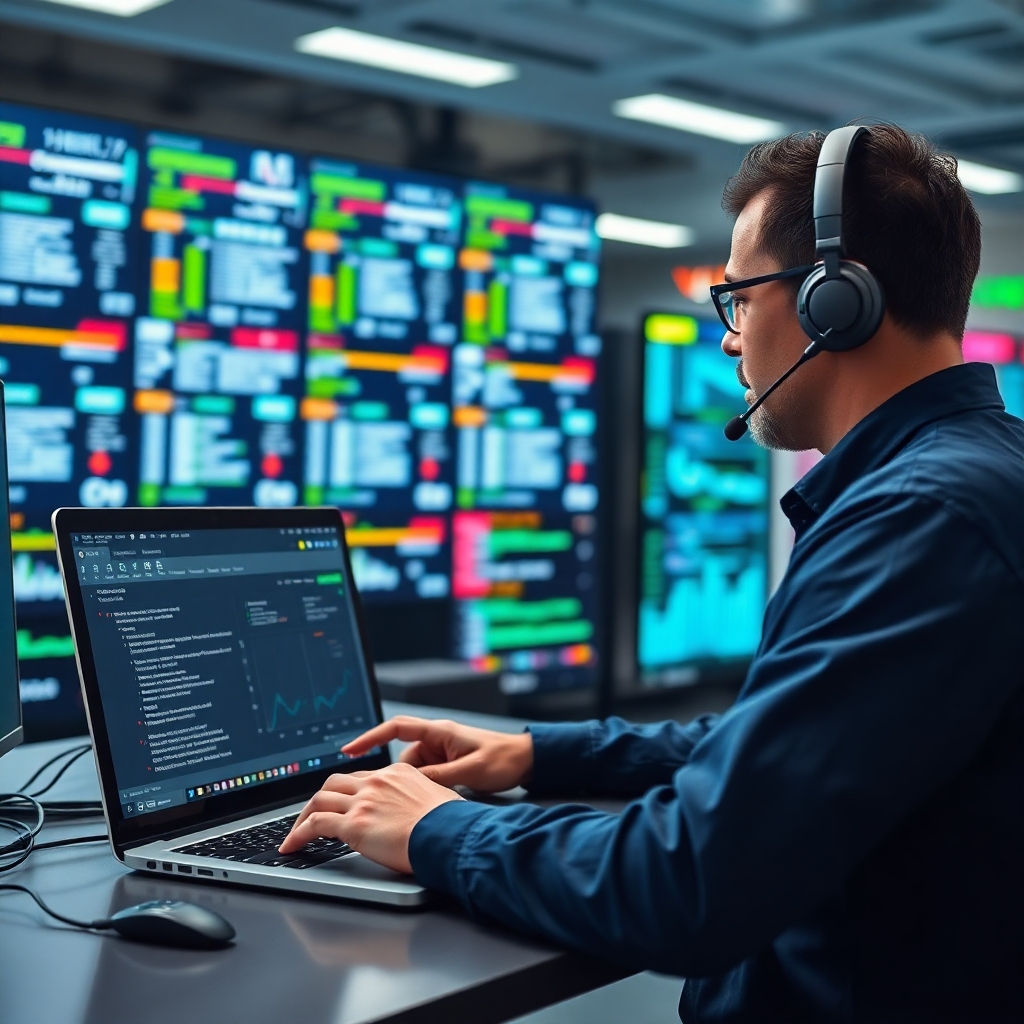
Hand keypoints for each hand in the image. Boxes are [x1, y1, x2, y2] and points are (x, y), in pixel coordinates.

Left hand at [279, 763, 461, 872]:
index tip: (341, 803)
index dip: (347, 792)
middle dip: (321, 799)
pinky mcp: (353, 824)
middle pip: (336, 783)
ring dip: (304, 816)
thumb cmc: (451, 823)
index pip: (362, 778)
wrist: (449, 834)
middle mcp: (377, 782)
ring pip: (319, 799)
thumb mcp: (439, 798)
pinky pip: (314, 824)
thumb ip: (422, 800)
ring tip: (296, 833)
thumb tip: (423, 813)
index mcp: (398, 773)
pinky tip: (293, 846)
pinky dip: (298, 834)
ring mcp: (363, 801)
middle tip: (313, 815)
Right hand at [342, 715, 533, 791]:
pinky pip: (426, 776)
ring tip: (433, 801)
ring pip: (413, 772)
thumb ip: (438, 778)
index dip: (370, 738)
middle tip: (408, 798)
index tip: (349, 750)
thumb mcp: (469, 772)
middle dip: (402, 780)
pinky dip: (426, 789)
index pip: (396, 729)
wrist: (526, 761)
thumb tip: (410, 785)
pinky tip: (436, 801)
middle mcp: (437, 739)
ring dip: (418, 788)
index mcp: (438, 732)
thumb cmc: (503, 759)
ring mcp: (442, 752)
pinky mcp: (447, 764)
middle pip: (403, 759)